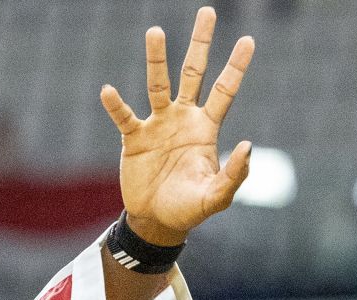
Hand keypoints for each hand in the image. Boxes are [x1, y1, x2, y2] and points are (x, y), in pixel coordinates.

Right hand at [100, 7, 254, 246]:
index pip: (225, 91)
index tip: (248, 40)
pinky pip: (125, 117)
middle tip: (208, 11)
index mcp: (206, 128)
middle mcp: (183, 118)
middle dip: (201, 44)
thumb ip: (234, 175)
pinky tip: (109, 91)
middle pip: (194, 73)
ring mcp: (157, 125)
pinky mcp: (134, 138)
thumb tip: (247, 144)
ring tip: (156, 31)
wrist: (157, 221)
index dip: (236, 67)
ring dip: (157, 60)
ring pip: (158, 84)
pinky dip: (116, 105)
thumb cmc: (190, 209)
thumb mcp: (216, 197)